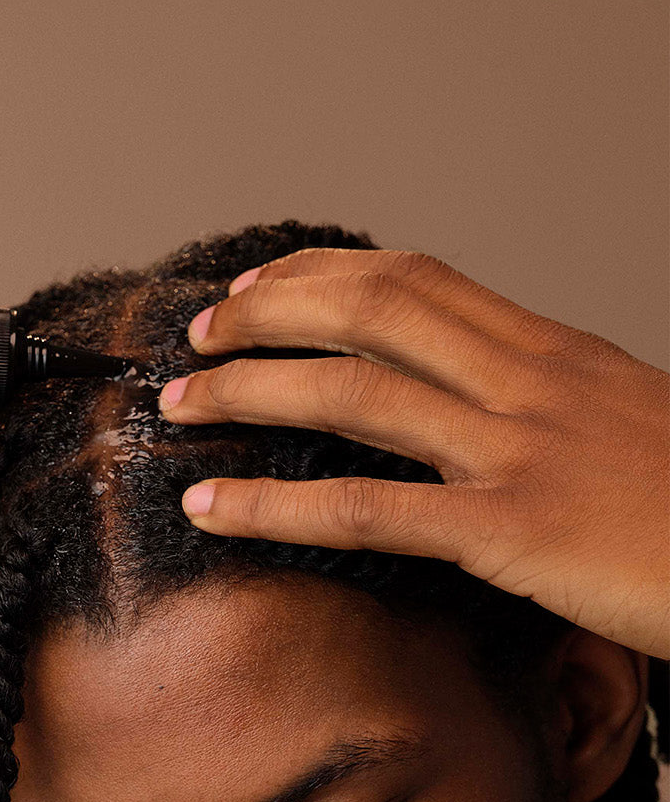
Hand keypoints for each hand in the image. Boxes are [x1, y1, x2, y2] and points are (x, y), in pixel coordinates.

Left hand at [158, 247, 669, 658]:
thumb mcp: (622, 421)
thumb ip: (543, 398)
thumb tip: (473, 396)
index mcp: (552, 350)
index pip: (416, 278)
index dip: (322, 274)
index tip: (260, 285)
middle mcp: (527, 381)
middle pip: (369, 312)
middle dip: (267, 314)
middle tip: (200, 334)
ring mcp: (516, 450)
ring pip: (352, 394)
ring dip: (248, 391)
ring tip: (178, 404)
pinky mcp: (511, 528)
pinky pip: (364, 508)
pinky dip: (273, 504)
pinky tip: (212, 506)